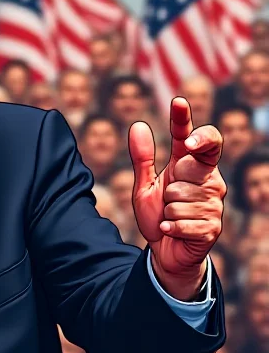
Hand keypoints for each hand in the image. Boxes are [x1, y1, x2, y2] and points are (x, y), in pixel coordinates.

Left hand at [128, 97, 225, 300]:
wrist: (164, 251)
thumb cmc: (158, 214)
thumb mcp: (144, 184)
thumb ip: (142, 157)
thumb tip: (137, 124)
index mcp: (195, 166)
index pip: (198, 139)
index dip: (186, 120)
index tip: (177, 102)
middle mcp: (211, 181)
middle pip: (187, 170)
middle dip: (170, 187)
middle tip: (170, 200)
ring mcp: (214, 204)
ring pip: (179, 198)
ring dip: (168, 211)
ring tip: (173, 217)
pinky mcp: (212, 227)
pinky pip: (180, 220)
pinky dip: (170, 227)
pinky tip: (171, 231)